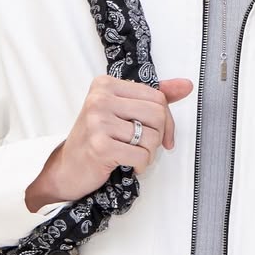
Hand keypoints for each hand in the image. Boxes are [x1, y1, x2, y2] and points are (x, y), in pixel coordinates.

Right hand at [26, 75, 192, 207]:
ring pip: (152, 136)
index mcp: (105, 84)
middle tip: (143, 146)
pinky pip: (142, 155)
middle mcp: (99, 99)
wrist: (67, 169)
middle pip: (157, 114)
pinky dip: (141, 165)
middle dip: (158, 136)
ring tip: (132, 155)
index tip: (158, 133)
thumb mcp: (123, 111)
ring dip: (148, 153)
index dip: (166, 120)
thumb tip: (186, 85)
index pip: (157, 96)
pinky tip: (127, 165)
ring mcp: (97, 122)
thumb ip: (154, 97)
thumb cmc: (97, 140)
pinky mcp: (100, 146)